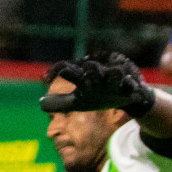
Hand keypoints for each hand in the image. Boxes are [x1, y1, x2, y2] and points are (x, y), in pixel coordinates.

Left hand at [40, 53, 155, 115]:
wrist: (125, 97)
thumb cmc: (98, 97)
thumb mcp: (78, 102)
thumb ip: (59, 103)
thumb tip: (41, 103)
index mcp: (83, 79)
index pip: (69, 70)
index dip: (62, 72)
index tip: (52, 75)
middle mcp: (98, 76)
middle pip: (92, 69)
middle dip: (89, 70)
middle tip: (86, 68)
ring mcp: (115, 80)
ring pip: (113, 73)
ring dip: (112, 74)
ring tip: (110, 72)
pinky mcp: (130, 86)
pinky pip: (131, 83)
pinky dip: (129, 83)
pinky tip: (129, 83)